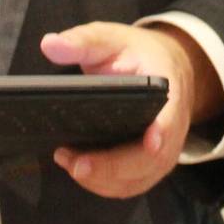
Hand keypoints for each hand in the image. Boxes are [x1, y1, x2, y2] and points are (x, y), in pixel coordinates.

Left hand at [39, 23, 223, 199]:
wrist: (163, 67)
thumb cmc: (135, 53)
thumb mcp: (110, 38)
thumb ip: (83, 41)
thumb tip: (50, 44)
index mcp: (168, 88)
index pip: (170, 115)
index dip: (163, 131)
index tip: (150, 142)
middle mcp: (173, 126)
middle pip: (152, 158)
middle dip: (113, 166)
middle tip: (75, 163)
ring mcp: (164, 150)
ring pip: (139, 178)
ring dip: (103, 179)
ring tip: (68, 162)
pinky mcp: (151, 166)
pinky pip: (131, 185)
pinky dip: (104, 184)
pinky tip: (78, 168)